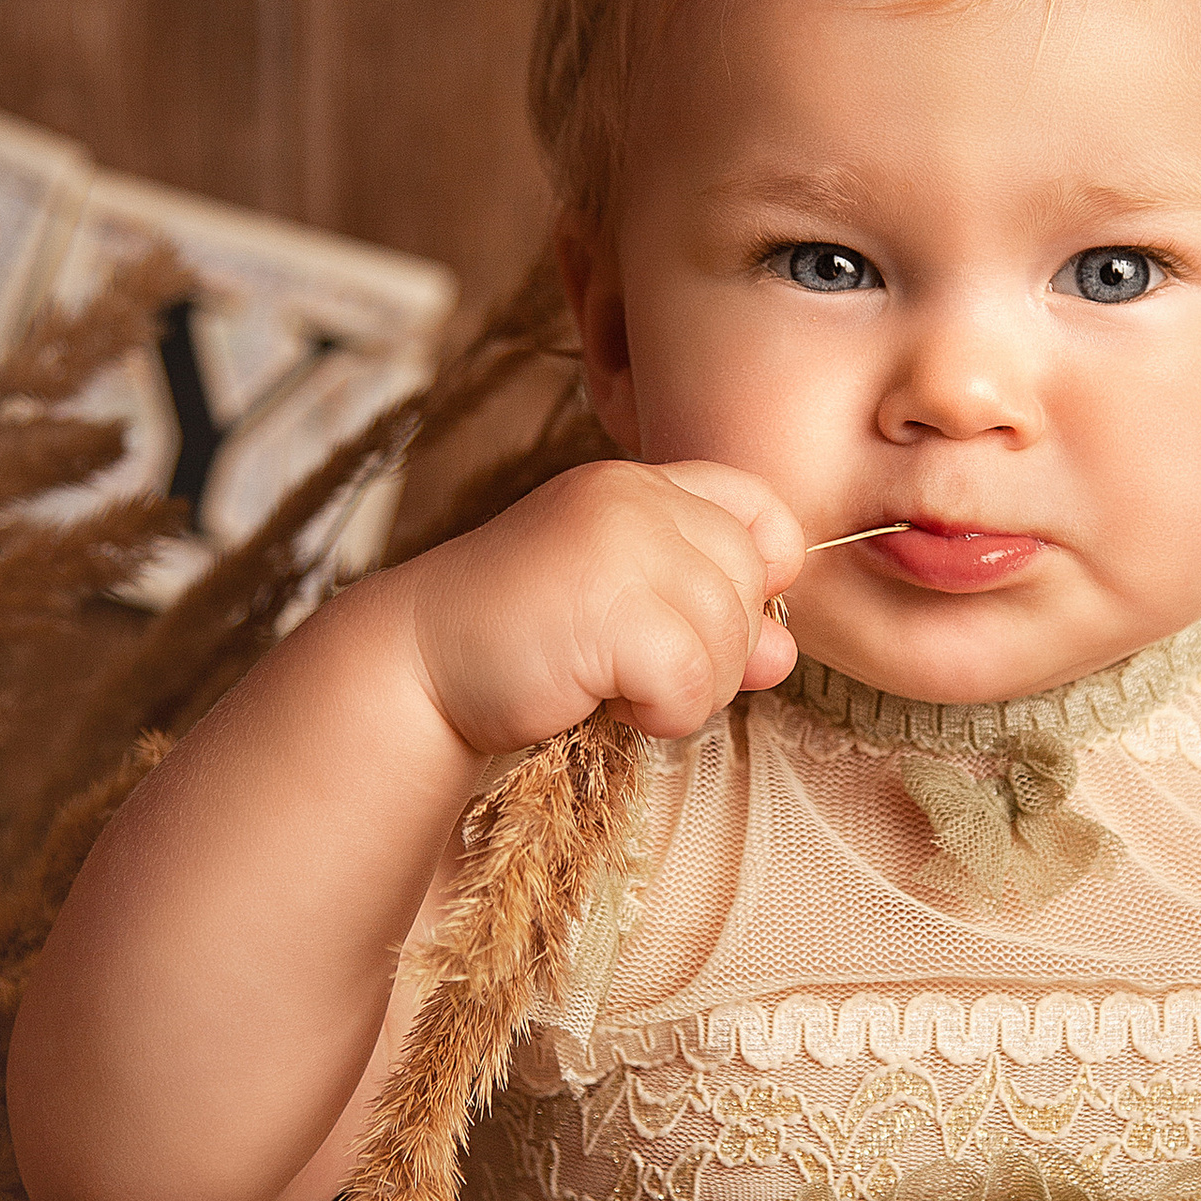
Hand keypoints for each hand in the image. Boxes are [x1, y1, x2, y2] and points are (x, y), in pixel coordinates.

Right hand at [398, 459, 805, 756]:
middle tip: (642, 670)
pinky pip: (693, 680)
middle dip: (717, 651)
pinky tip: (611, 706)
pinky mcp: (611, 607)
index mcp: (637, 486)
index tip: (712, 619)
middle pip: (751, 581)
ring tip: (619, 688)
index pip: (757, 505)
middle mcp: (633, 499)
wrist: (417, 666)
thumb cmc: (518, 640)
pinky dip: (666, 714)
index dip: (763, 570)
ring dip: (689, 690)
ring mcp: (620, 545)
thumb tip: (784, 651)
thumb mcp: (624, 611)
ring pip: (730, 636)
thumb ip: (707, 618)